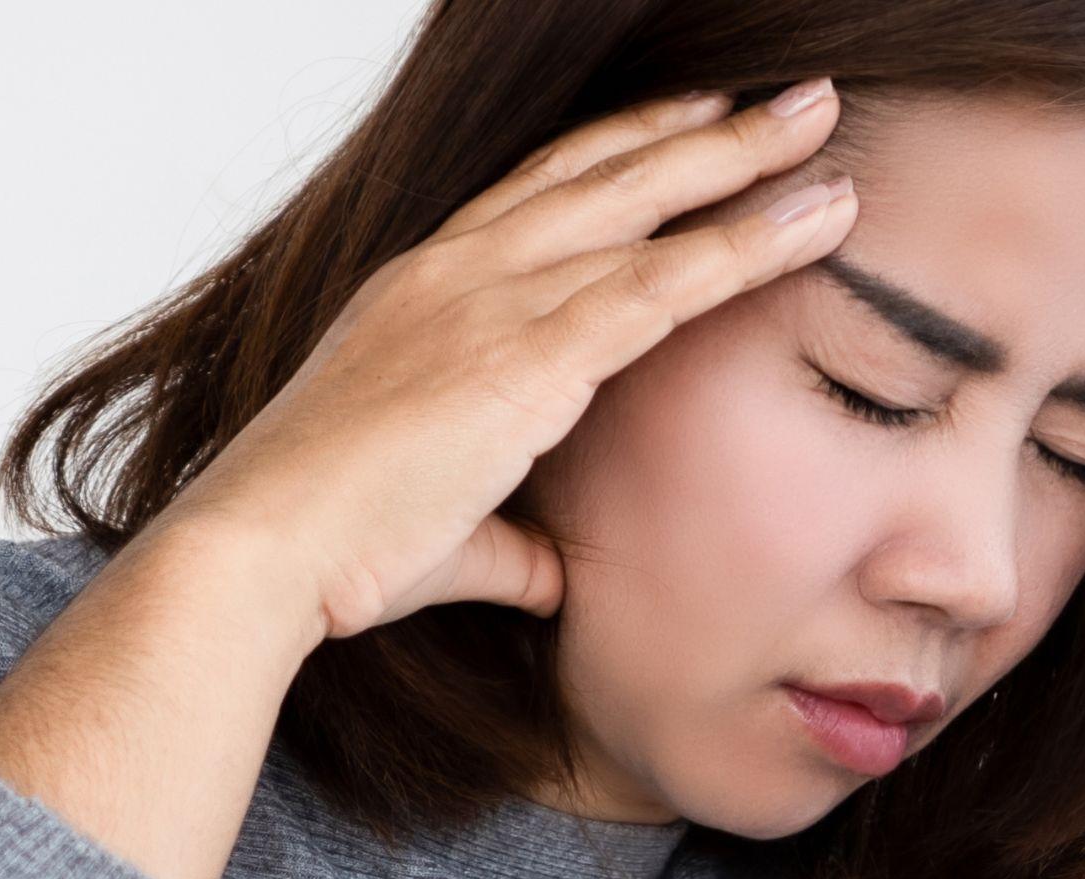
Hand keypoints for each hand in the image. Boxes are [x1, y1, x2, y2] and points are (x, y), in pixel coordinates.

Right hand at [159, 78, 860, 639]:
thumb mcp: (440, 531)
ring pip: (643, 209)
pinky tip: (814, 217)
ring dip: (743, 164)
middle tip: (785, 98)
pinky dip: (745, 245)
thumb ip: (510, 542)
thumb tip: (552, 573)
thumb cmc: (328, 550)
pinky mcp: (527, 355)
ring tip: (822, 122)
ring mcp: (489, 302)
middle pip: (601, 172)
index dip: (622, 152)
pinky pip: (662, 285)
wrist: (262, 551)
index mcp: (421, 293)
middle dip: (700, 130)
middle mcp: (455, 273)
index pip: (538, 193)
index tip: (691, 122)